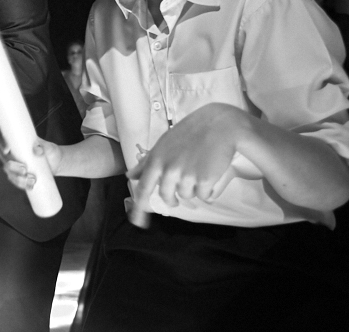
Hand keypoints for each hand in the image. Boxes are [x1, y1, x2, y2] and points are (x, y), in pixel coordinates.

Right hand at [0, 137, 61, 189]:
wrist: (56, 163)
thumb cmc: (50, 151)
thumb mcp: (48, 147)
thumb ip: (43, 147)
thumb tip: (37, 150)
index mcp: (16, 141)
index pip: (3, 139)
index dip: (1, 143)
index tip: (7, 150)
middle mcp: (11, 152)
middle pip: (4, 158)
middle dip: (12, 166)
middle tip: (25, 169)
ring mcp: (14, 164)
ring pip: (9, 171)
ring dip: (18, 178)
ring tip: (33, 180)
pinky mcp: (18, 175)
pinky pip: (15, 181)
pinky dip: (21, 185)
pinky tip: (30, 187)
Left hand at [127, 103, 244, 207]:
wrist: (219, 125)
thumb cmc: (190, 133)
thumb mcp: (163, 144)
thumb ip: (146, 162)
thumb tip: (129, 176)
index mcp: (156, 160)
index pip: (144, 189)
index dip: (140, 208)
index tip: (137, 224)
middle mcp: (169, 170)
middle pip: (167, 197)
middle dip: (173, 198)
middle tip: (182, 183)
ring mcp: (187, 176)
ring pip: (187, 196)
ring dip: (193, 188)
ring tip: (199, 168)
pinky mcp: (205, 181)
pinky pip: (204, 196)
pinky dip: (208, 190)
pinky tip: (211, 173)